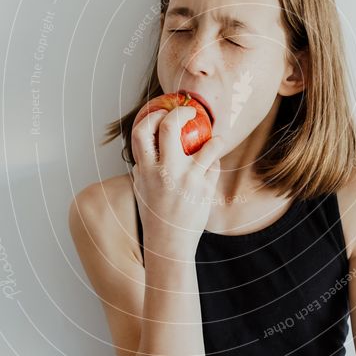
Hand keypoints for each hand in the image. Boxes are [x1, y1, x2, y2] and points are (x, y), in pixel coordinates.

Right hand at [130, 105, 223, 259]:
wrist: (169, 244)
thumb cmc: (154, 215)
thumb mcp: (141, 189)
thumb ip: (142, 169)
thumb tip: (145, 151)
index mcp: (145, 169)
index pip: (140, 131)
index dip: (152, 116)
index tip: (162, 113)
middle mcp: (164, 171)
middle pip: (170, 127)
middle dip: (182, 112)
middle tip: (190, 111)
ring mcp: (186, 179)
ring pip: (207, 146)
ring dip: (214, 139)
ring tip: (215, 139)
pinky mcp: (204, 189)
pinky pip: (214, 165)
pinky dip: (215, 162)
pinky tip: (213, 165)